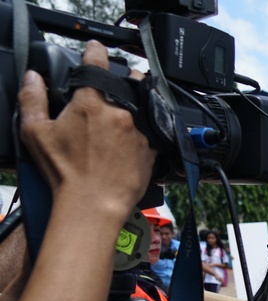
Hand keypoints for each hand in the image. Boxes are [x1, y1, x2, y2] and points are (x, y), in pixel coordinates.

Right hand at [18, 41, 155, 228]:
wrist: (94, 204)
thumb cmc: (65, 173)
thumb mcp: (36, 134)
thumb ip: (33, 100)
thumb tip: (32, 78)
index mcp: (91, 102)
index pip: (96, 63)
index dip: (95, 51)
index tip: (96, 49)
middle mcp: (120, 112)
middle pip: (129, 80)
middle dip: (124, 76)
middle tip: (117, 81)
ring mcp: (139, 129)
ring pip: (146, 102)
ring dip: (140, 98)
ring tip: (131, 104)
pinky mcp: (152, 147)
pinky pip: (155, 127)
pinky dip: (149, 124)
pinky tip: (140, 130)